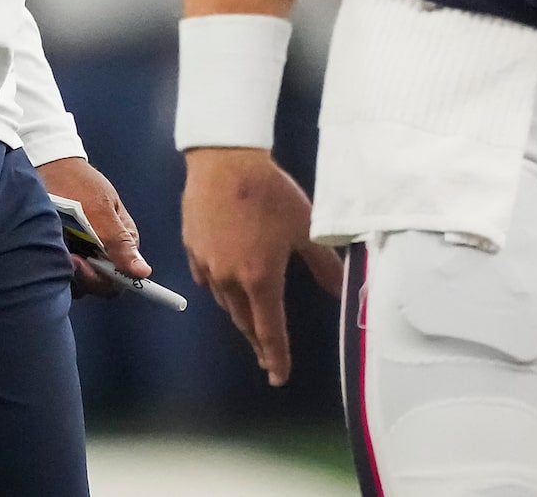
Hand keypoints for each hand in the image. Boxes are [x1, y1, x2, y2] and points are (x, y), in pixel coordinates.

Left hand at [36, 155, 150, 297]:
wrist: (48, 164)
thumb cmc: (78, 182)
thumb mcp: (100, 209)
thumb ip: (119, 242)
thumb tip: (143, 271)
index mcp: (122, 242)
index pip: (120, 280)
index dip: (102, 280)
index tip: (81, 265)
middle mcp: (106, 252)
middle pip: (98, 283)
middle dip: (81, 274)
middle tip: (65, 253)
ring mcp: (84, 252)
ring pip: (77, 279)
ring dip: (64, 268)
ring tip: (54, 243)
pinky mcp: (65, 250)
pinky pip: (60, 269)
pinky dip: (53, 261)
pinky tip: (46, 244)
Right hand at [181, 146, 342, 386]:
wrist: (224, 161)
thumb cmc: (270, 194)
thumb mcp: (306, 228)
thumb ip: (324, 265)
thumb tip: (343, 291)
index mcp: (260, 279)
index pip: (270, 331)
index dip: (276, 356)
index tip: (278, 377)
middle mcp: (230, 279)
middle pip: (245, 322)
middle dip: (258, 342)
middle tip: (267, 356)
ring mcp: (208, 264)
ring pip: (226, 303)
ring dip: (242, 316)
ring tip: (252, 322)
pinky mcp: (192, 248)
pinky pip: (208, 281)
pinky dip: (221, 291)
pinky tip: (227, 287)